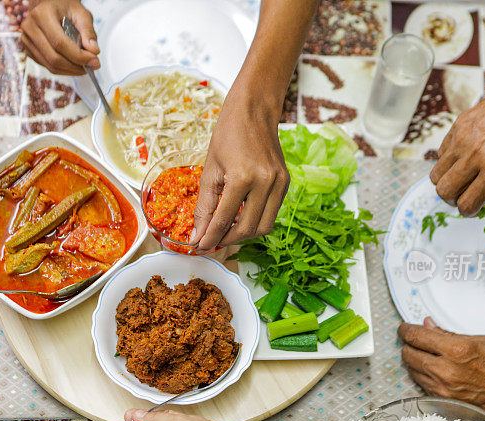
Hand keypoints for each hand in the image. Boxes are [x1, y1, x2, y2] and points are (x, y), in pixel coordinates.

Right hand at [21, 0, 98, 75]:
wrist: (50, 5)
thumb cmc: (64, 7)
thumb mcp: (81, 13)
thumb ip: (88, 32)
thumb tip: (93, 51)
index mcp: (42, 15)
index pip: (59, 43)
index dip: (78, 56)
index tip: (93, 61)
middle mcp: (30, 28)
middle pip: (54, 58)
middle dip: (76, 66)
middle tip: (91, 66)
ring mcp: (27, 40)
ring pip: (51, 66)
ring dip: (71, 70)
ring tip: (84, 66)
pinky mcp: (29, 50)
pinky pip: (47, 66)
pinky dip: (63, 69)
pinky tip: (73, 64)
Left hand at [191, 93, 289, 251]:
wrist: (254, 110)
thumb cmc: (228, 134)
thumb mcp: (210, 170)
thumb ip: (204, 205)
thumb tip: (198, 234)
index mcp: (243, 177)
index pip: (224, 219)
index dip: (210, 237)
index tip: (199, 247)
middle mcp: (266, 182)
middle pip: (247, 229)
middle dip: (227, 239)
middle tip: (211, 240)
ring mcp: (280, 183)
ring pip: (263, 227)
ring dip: (243, 233)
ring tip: (226, 228)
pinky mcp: (286, 183)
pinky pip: (271, 213)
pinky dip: (255, 220)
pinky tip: (240, 214)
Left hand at [397, 318, 484, 420]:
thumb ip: (451, 334)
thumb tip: (429, 325)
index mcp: (457, 350)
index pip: (416, 336)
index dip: (406, 329)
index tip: (405, 328)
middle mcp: (447, 371)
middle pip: (408, 354)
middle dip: (408, 344)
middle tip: (414, 339)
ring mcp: (445, 389)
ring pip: (412, 371)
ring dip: (413, 361)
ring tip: (425, 353)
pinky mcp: (447, 402)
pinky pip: (423, 385)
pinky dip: (422, 375)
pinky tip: (433, 369)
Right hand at [430, 63, 484, 215]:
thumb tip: (483, 190)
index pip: (467, 203)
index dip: (468, 211)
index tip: (472, 208)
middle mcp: (475, 155)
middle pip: (444, 191)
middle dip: (453, 199)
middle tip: (463, 195)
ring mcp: (463, 139)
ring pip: (436, 174)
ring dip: (447, 180)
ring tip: (461, 176)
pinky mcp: (459, 125)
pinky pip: (441, 153)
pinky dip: (449, 160)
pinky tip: (465, 155)